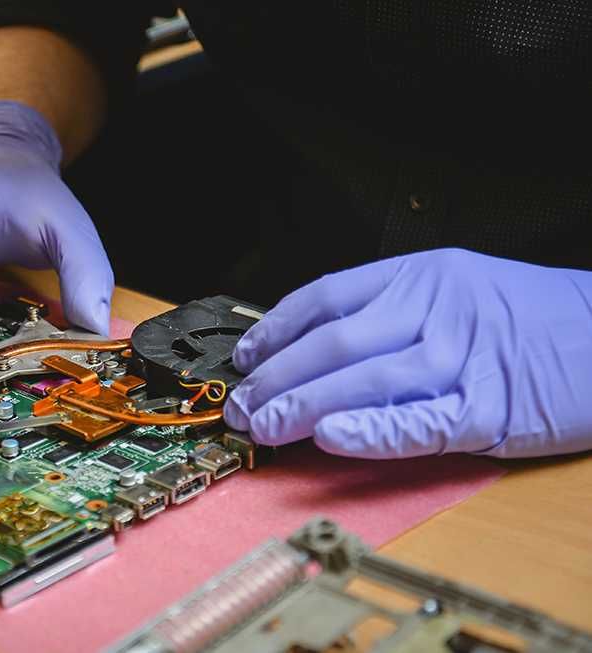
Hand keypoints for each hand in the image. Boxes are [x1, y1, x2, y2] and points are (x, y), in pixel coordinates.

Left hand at [224, 249, 591, 457]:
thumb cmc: (525, 316)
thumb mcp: (455, 288)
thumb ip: (390, 313)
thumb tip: (313, 347)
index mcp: (421, 274)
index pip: (326, 296)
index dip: (275, 329)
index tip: (244, 357)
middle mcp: (436, 309)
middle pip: (335, 342)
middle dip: (276, 377)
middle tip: (241, 406)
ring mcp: (464, 359)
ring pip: (365, 381)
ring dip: (304, 407)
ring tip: (264, 427)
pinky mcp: (490, 411)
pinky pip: (418, 423)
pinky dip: (370, 432)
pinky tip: (329, 438)